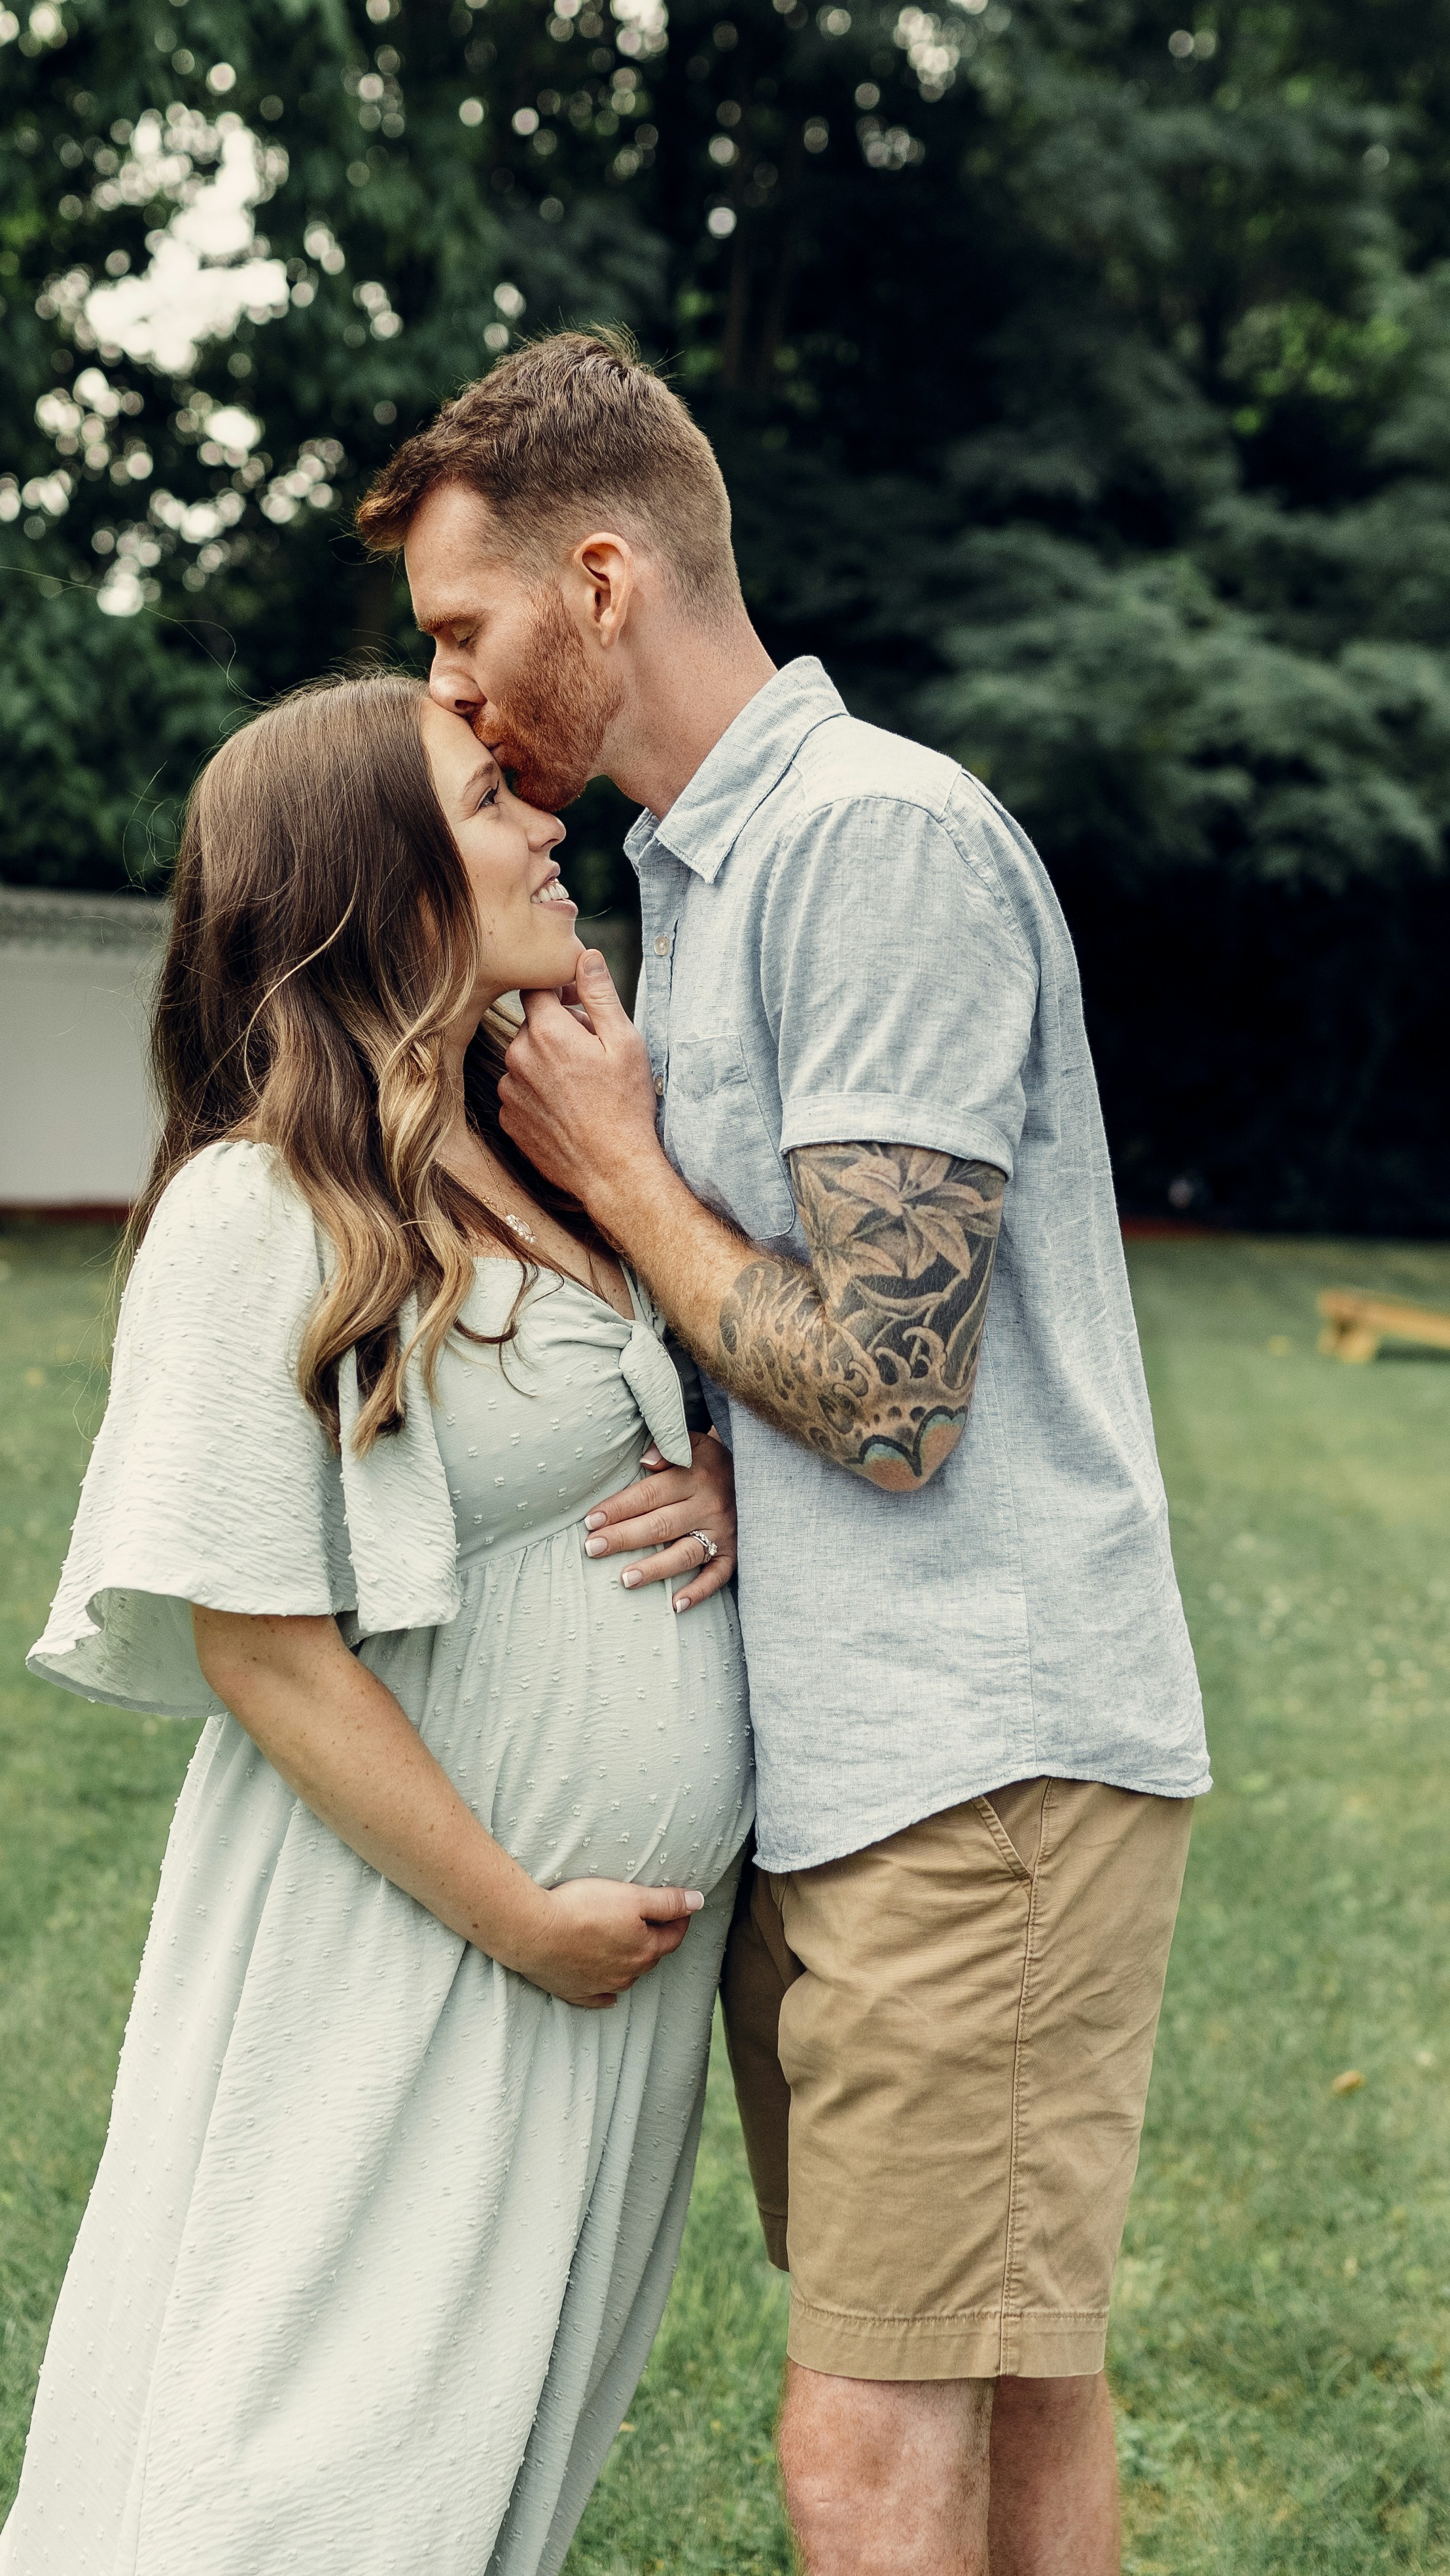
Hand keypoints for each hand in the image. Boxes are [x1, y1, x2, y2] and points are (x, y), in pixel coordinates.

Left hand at [500, 950, 664, 1223]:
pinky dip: (538, 1093)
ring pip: (525, 1060)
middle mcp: (518, 1058)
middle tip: (592, 1053)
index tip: (580, 1004)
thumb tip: (586, 956)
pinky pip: (520, 1092)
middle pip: (532, 1026)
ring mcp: (509, 1091)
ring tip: (582, 1087)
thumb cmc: (625, 1106)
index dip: (559, 991)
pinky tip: (568, 1109)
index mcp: (546, 1032)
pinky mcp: (509, 1119)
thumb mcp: (624, 1042)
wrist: (612, 1171)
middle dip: (558, 1030)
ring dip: (547, 1063)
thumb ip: (600, 994)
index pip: (536, 989)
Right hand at [516, 1875, 704, 2009]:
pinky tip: (608, 1993)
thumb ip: (668, 1901)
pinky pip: (598, 1997)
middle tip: (656, 1922)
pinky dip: (606, 1993)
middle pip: (651, 1956)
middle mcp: (627, 1973)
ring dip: (632, 1962)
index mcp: (644, 1950)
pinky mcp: (575, 1992)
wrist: (533, 1932)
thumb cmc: (582, 1908)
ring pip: (627, 1976)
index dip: (680, 1920)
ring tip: (629, 1946)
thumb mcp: (631, 1897)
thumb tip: (699, 1901)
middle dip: (656, 1939)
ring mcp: (600, 1986)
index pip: (673, 1936)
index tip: (681, 1908)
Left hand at [582, 1428, 736, 1612]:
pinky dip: (699, 1592)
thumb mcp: (695, 1443)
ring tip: (625, 1579)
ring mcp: (723, 1533)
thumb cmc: (711, 1462)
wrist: (759, 1476)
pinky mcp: (735, 1553)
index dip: (620, 1507)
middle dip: (624, 1538)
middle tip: (593, 1548)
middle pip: (661, 1525)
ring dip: (655, 1568)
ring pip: (685, 1554)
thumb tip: (645, 1460)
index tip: (591, 1520)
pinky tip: (676, 1605)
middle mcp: (709, 1506)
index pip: (650, 1494)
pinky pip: (718, 1576)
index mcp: (695, 1477)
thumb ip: (669, 1446)